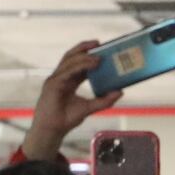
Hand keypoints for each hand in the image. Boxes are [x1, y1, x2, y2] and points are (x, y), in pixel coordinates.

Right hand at [20, 39, 117, 157]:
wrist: (53, 130)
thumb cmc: (67, 119)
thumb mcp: (90, 108)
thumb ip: (104, 100)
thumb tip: (120, 91)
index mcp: (69, 80)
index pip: (79, 63)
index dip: (89, 55)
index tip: (103, 49)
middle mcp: (62, 77)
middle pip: (72, 56)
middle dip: (84, 48)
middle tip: (99, 43)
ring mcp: (56, 79)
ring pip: (69, 61)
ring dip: (84, 55)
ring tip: (98, 55)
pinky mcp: (53, 84)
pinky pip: (67, 71)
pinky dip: (79, 66)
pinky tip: (91, 64)